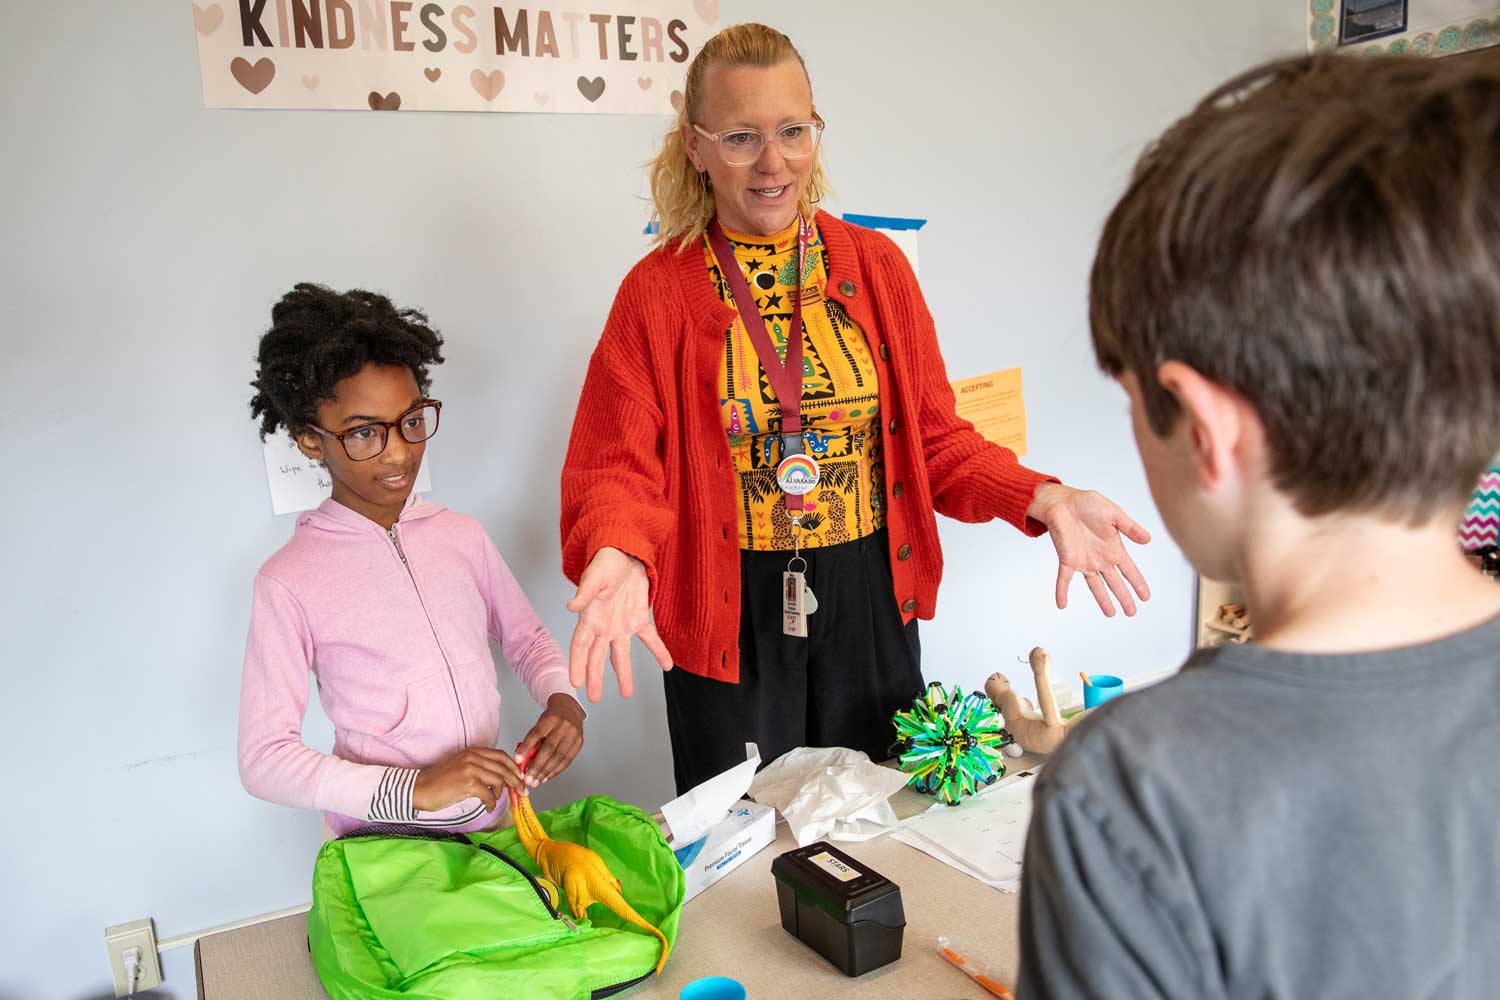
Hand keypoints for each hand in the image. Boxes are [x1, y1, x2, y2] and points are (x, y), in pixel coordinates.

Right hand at [412, 746, 534, 813]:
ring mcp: (471, 768)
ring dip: (501, 794)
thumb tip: (502, 779)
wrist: (421, 788)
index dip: (514, 767)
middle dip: (516, 781)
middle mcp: (474, 756)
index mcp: (473, 751)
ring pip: (499, 781)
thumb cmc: (441, 782)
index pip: (501, 756)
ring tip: (494, 800)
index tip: (521, 778)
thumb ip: (480, 767)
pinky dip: (491, 803)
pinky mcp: (468, 783)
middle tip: (523, 792)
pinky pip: (489, 794)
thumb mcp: (462, 767)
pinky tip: (487, 807)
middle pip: (504, 768)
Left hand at [515, 694, 585, 782]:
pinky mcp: (579, 743)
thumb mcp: (540, 724)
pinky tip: (547, 777)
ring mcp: (573, 735)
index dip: (526, 748)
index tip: (517, 760)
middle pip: (549, 749)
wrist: (570, 710)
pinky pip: (567, 761)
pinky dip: (556, 771)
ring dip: (546, 772)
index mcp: (550, 719)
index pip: (536, 734)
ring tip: (536, 781)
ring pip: (559, 757)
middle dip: (537, 766)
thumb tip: (523, 762)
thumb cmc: (551, 720)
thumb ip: (533, 741)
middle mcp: (563, 726)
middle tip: (527, 779)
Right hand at [566, 546, 672, 702]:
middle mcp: (604, 626)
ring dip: (624, 673)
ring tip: (626, 693)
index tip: (576, 683)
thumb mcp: (595, 575)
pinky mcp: (639, 618)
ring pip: (621, 654)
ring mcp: (621, 624)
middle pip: (598, 657)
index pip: (580, 646)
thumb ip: (585, 592)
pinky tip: (667, 665)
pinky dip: (659, 652)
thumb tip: (571, 606)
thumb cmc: (605, 562)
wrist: (625, 552)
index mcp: (590, 617)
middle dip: (596, 677)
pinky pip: (650, 639)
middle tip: (594, 699)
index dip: (578, 664)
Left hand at [1028, 483, 1151, 617]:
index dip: (1138, 584)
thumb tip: (1148, 539)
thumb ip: (1130, 527)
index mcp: (1114, 548)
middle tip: (1132, 612)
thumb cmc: (1088, 504)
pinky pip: (1064, 579)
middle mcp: (1101, 558)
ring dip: (1102, 600)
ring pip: (1095, 585)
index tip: (1146, 597)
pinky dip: (1061, 591)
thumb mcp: (1114, 514)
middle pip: (1115, 582)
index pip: (1130, 570)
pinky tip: (1061, 604)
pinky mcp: (1067, 559)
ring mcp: (1084, 561)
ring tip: (1111, 614)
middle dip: (1124, 597)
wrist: (1063, 502)